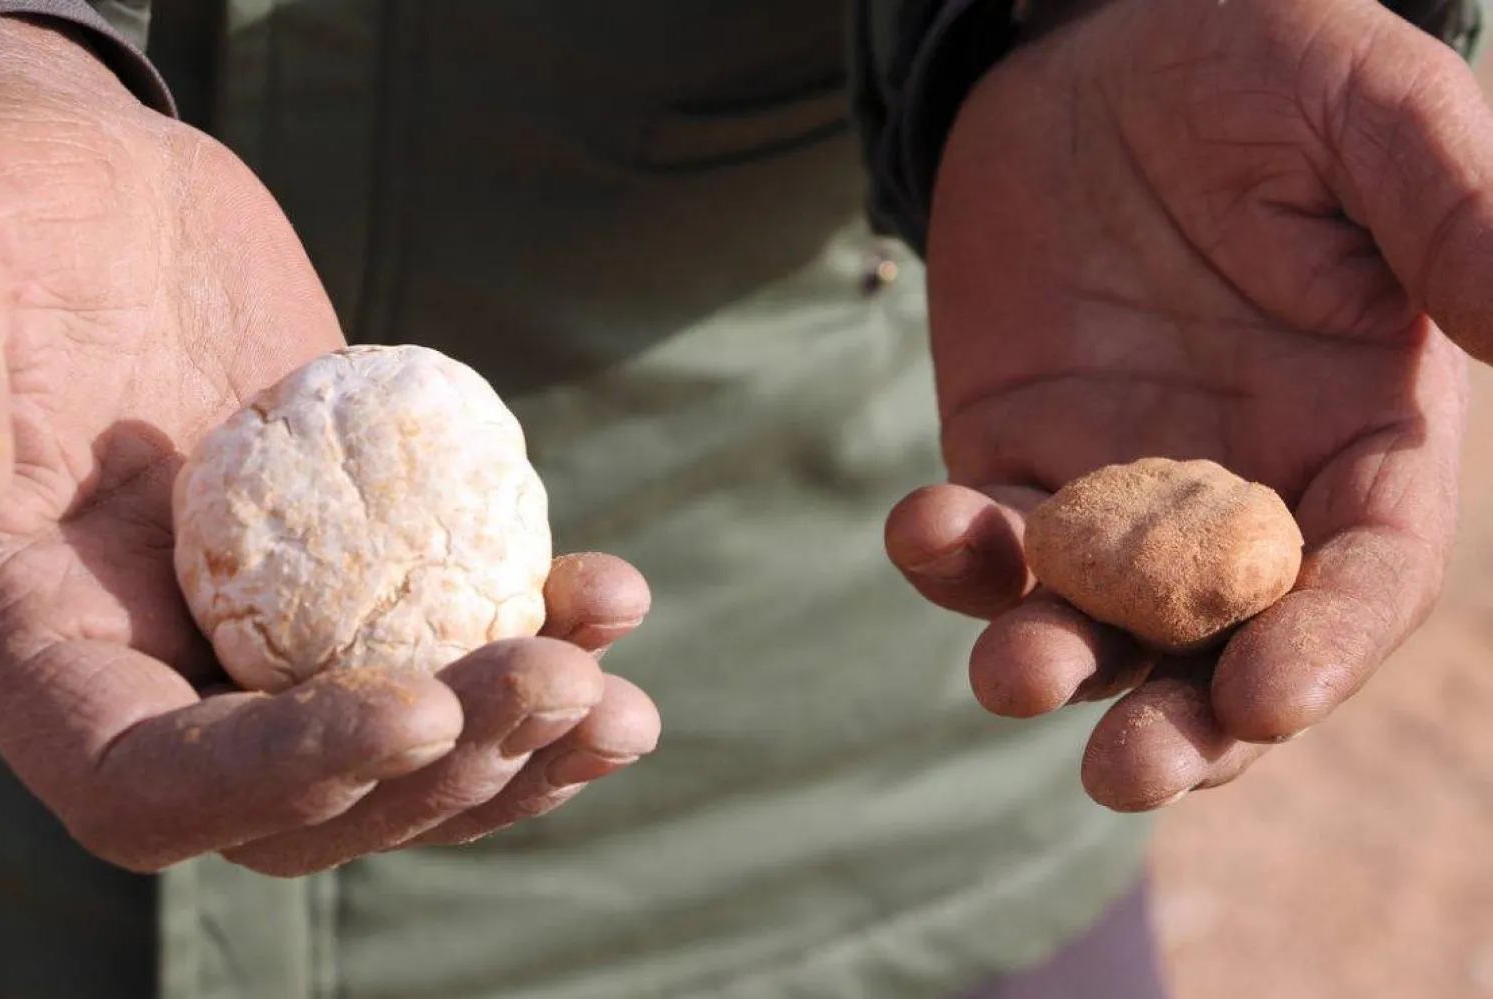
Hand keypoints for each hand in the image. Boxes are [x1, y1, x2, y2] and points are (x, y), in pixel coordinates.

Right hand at [0, 17, 658, 875]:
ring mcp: (280, 629)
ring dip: (526, 746)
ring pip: (406, 753)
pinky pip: (460, 644)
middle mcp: (167, 666)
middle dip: (449, 766)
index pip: (151, 782)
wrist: (113, 209)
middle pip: (313, 799)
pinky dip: (544, 641)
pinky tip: (611, 601)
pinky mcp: (370, 566)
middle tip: (561, 685)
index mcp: (49, 644)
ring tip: (619, 704)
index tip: (416, 709)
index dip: (284, 775)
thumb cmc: (12, 229)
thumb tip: (14, 486)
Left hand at [885, 0, 1492, 809]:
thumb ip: (1456, 212)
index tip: (1266, 695)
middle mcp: (1245, 488)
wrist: (1104, 47)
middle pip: (1224, 644)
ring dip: (1052, 658)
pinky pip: (987, 536)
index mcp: (1363, 438)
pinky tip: (928, 528)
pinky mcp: (1017, 454)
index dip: (1324, 644)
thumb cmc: (1265, 63)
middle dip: (1179, 719)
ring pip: (1096, 617)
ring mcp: (1121, 486)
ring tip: (1012, 675)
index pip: (1363, 574)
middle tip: (1128, 773)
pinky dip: (957, 554)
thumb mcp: (1376, 113)